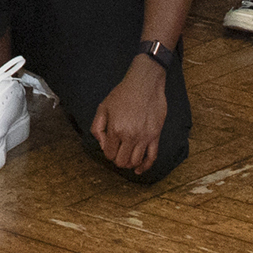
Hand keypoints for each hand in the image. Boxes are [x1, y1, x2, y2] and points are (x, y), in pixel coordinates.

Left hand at [90, 58, 168, 174]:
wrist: (144, 83)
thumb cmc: (122, 94)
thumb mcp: (103, 107)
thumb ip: (97, 127)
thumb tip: (102, 144)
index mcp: (116, 129)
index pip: (109, 154)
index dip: (108, 152)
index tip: (109, 145)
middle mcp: (130, 136)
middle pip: (122, 162)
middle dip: (117, 159)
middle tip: (117, 151)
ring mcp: (144, 137)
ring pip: (135, 161)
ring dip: (129, 163)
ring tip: (127, 156)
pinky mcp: (155, 135)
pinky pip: (152, 157)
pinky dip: (145, 166)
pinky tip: (139, 169)